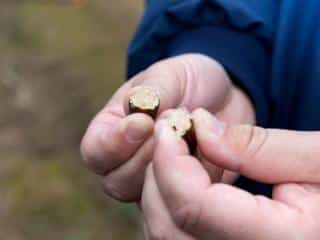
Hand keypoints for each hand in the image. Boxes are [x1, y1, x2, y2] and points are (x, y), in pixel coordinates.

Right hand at [80, 54, 253, 201]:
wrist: (222, 98)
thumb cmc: (187, 83)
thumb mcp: (169, 76)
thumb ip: (151, 91)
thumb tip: (139, 106)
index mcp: (112, 131)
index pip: (95, 152)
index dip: (115, 143)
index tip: (144, 122)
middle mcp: (127, 162)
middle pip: (118, 183)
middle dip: (149, 155)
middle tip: (175, 121)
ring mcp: (154, 182)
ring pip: (150, 198)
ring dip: (174, 165)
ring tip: (192, 132)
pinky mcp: (182, 192)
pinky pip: (184, 200)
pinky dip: (199, 176)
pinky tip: (209, 150)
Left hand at [142, 109, 319, 239]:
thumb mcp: (318, 156)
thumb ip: (258, 146)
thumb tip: (201, 129)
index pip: (194, 206)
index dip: (170, 161)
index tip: (168, 126)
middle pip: (168, 225)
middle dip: (159, 172)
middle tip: (171, 134)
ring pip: (164, 234)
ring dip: (160, 187)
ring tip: (180, 152)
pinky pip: (176, 236)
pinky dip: (169, 203)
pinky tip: (188, 177)